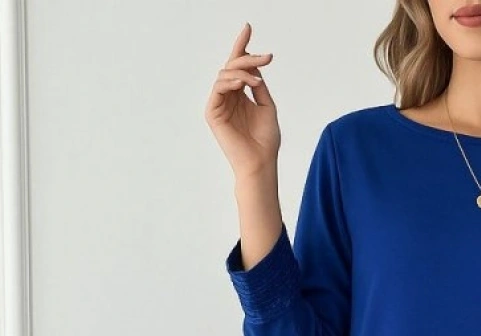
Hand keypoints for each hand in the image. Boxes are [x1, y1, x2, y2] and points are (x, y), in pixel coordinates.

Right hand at [205, 23, 279, 179]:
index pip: (239, 66)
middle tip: (266, 57)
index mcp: (241, 95)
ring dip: (243, 71)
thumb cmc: (266, 141)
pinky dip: (232, 82)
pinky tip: (246, 83)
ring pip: (225, 74)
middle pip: (232, 66)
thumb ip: (259, 86)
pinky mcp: (213, 112)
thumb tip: (254, 66)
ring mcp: (219, 104)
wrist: (260, 163)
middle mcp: (228, 97)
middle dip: (248, 57)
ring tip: (258, 80)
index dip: (242, 46)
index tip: (248, 27)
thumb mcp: (267, 107)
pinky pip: (219, 87)